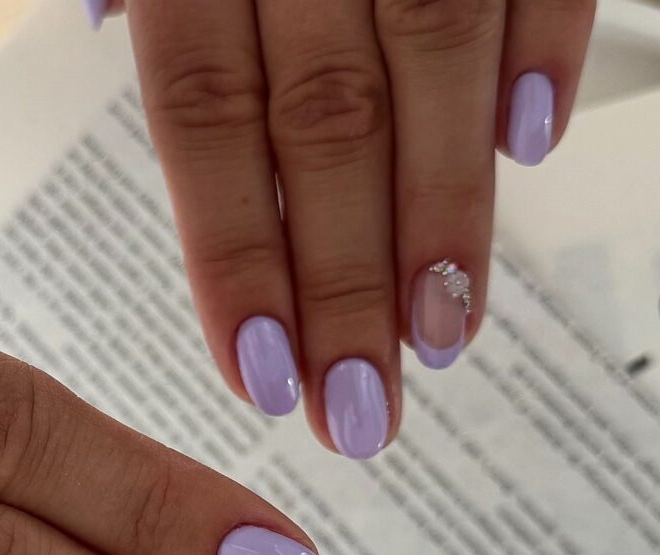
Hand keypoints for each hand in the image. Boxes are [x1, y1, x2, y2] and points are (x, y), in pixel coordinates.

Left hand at [88, 0, 593, 456]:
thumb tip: (116, 37)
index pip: (209, 122)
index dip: (239, 259)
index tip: (264, 379)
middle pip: (321, 124)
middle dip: (345, 284)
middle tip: (361, 413)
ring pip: (429, 59)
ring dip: (445, 212)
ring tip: (445, 335)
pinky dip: (543, 40)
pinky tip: (535, 143)